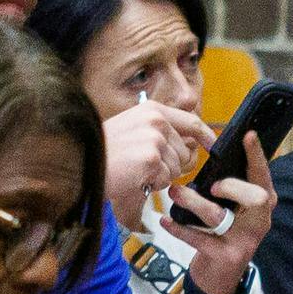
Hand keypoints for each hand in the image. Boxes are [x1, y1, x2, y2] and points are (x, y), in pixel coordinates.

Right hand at [103, 101, 216, 218]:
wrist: (79, 161)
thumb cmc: (103, 149)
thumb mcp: (131, 128)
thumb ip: (158, 130)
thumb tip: (189, 143)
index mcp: (152, 110)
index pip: (192, 122)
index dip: (207, 136)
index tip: (213, 147)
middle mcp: (156, 120)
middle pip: (185, 152)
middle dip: (171, 165)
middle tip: (144, 166)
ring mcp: (154, 139)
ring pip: (177, 168)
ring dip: (160, 175)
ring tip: (135, 169)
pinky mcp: (151, 158)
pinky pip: (166, 179)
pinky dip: (151, 184)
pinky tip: (134, 176)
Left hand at [161, 131, 276, 293]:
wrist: (218, 277)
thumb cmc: (221, 230)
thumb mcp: (230, 206)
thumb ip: (227, 182)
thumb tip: (209, 146)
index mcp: (261, 203)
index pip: (262, 175)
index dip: (256, 155)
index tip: (248, 135)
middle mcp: (259, 222)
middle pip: (257, 198)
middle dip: (233, 187)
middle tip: (212, 186)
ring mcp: (244, 241)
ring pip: (219, 217)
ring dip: (193, 202)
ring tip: (174, 192)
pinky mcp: (226, 257)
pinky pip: (199, 239)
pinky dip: (179, 228)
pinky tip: (164, 219)